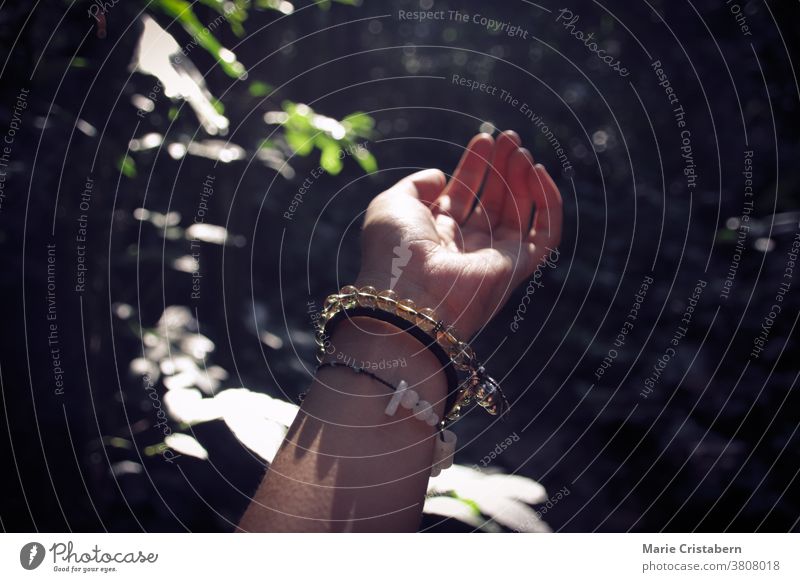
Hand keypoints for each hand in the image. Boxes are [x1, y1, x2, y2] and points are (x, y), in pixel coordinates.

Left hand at [356, 131, 562, 337]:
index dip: (475, 165)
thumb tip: (440, 176)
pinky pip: (545, 234)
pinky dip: (548, 203)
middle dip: (502, 167)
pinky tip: (539, 174)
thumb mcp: (392, 204)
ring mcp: (493, 258)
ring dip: (523, 178)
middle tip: (510, 138)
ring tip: (522, 150)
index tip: (484, 137)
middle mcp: (466, 246)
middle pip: (493, 201)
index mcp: (435, 233)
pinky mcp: (518, 267)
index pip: (463, 194)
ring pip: (519, 212)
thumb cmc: (394, 250)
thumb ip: (416, 185)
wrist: (410, 295)